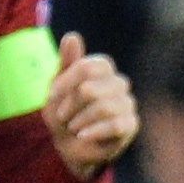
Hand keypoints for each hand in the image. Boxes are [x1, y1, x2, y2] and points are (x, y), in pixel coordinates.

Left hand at [43, 33, 136, 176]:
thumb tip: (72, 36)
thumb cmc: (64, 114)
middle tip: (63, 116)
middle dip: (70, 105)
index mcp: (102, 69)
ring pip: (104, 107)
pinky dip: (93, 132)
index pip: (88, 67)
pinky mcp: (131, 125)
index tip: (52, 96)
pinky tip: (82, 136)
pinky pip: (116, 125)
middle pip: (91, 89)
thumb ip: (66, 63)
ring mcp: (128, 103)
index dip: (66, 82)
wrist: (70, 146)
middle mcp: (119, 83)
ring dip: (80, 120)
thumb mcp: (58, 88)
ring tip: (73, 127)